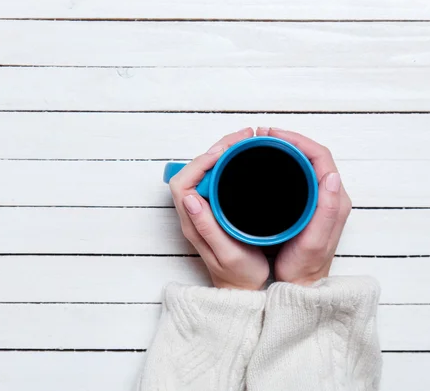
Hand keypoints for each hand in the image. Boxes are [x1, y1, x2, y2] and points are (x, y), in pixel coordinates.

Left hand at [169, 128, 269, 289]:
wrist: (243, 290)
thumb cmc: (238, 275)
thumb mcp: (227, 254)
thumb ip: (207, 228)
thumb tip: (190, 199)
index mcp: (192, 223)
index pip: (183, 182)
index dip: (201, 162)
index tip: (225, 153)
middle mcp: (193, 214)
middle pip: (193, 171)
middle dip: (215, 150)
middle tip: (243, 138)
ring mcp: (203, 211)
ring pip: (204, 172)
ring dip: (222, 154)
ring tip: (246, 142)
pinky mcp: (215, 210)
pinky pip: (215, 179)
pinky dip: (228, 164)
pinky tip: (244, 160)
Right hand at [257, 127, 352, 285]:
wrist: (300, 286)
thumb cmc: (304, 267)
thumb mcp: (314, 242)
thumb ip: (327, 210)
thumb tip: (332, 176)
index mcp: (336, 201)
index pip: (321, 157)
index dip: (297, 141)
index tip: (273, 135)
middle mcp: (331, 197)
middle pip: (313, 156)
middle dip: (290, 140)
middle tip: (264, 135)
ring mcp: (320, 201)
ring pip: (306, 163)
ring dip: (287, 149)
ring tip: (264, 144)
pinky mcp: (309, 206)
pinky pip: (300, 175)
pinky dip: (285, 163)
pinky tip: (269, 163)